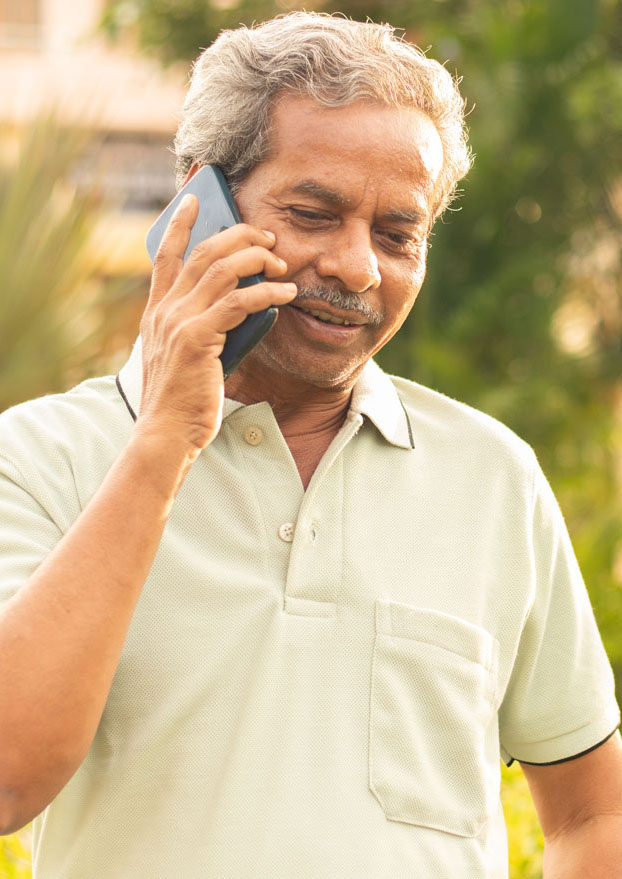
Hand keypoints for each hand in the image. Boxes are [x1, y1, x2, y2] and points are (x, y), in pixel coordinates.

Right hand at [136, 194, 295, 458]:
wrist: (166, 433)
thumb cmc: (181, 399)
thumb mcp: (184, 356)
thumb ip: (200, 327)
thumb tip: (236, 305)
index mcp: (157, 312)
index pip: (164, 255)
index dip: (180, 223)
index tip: (194, 197)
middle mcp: (164, 310)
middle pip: (203, 252)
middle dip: (238, 235)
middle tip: (267, 235)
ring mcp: (179, 322)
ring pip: (222, 269)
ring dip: (257, 257)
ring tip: (282, 260)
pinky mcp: (198, 339)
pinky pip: (238, 302)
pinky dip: (266, 291)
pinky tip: (286, 291)